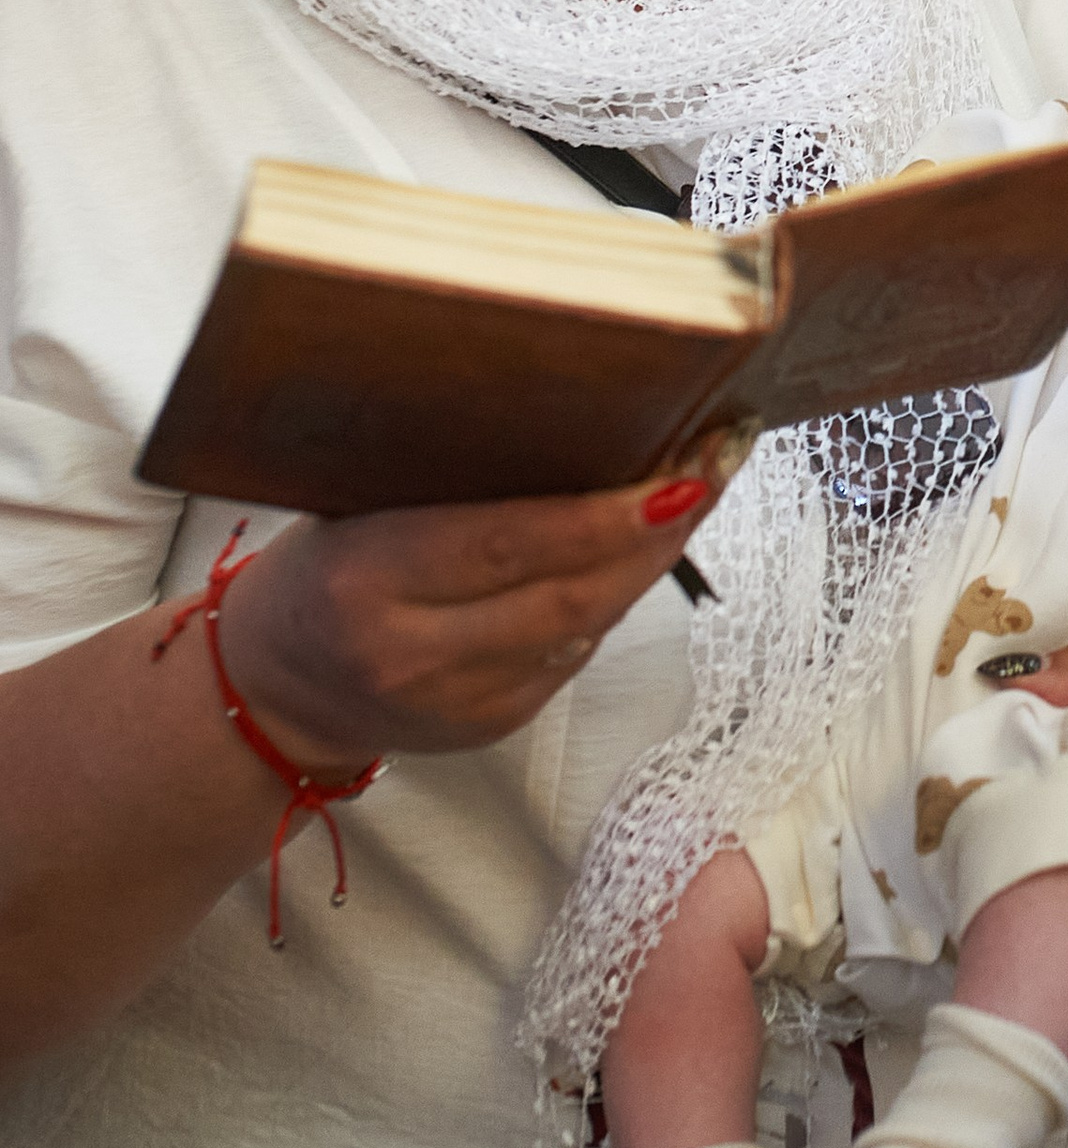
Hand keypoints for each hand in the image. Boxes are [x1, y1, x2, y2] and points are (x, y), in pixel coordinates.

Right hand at [216, 475, 723, 769]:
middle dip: (658, 528)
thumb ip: (444, 483)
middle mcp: (412, 652)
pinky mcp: (491, 728)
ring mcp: (457, 702)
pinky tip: (640, 551)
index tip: (680, 468)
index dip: (607, 514)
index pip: (509, 545)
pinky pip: (574, 655)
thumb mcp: (352, 510)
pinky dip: (611, 599)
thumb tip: (574, 418)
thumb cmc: (319, 573)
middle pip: (569, 593)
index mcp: (367, 581)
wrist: (273, 692)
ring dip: (651, 561)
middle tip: (715, 460)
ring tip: (697, 489)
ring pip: (586, 627)